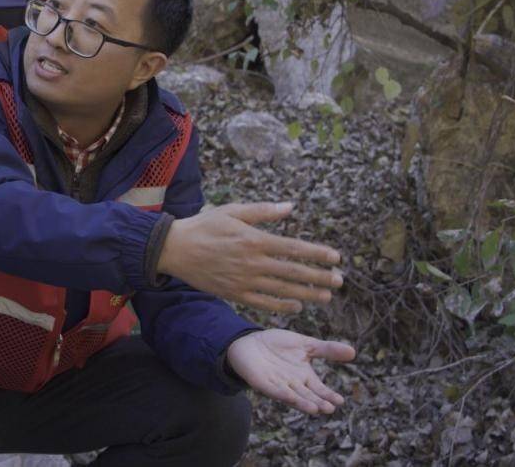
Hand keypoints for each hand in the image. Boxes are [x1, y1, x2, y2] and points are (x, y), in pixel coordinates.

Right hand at [159, 202, 342, 312]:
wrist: (175, 249)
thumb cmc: (204, 225)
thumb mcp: (233, 211)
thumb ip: (263, 211)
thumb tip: (290, 207)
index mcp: (255, 239)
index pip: (295, 248)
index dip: (318, 254)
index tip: (336, 258)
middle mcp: (253, 262)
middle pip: (294, 272)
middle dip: (320, 277)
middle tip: (340, 280)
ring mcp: (245, 281)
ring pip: (284, 290)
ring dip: (308, 293)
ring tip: (327, 296)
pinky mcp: (235, 294)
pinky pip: (265, 303)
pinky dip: (283, 306)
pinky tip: (297, 306)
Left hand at [226, 329, 354, 413]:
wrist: (249, 341)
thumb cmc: (278, 345)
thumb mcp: (305, 344)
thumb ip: (327, 349)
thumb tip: (353, 352)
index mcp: (305, 376)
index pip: (320, 389)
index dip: (329, 395)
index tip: (340, 401)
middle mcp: (293, 384)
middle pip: (308, 396)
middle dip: (318, 402)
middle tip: (330, 408)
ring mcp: (278, 385)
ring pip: (293, 397)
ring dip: (304, 403)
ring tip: (316, 409)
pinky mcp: (262, 383)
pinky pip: (273, 390)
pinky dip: (282, 394)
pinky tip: (290, 396)